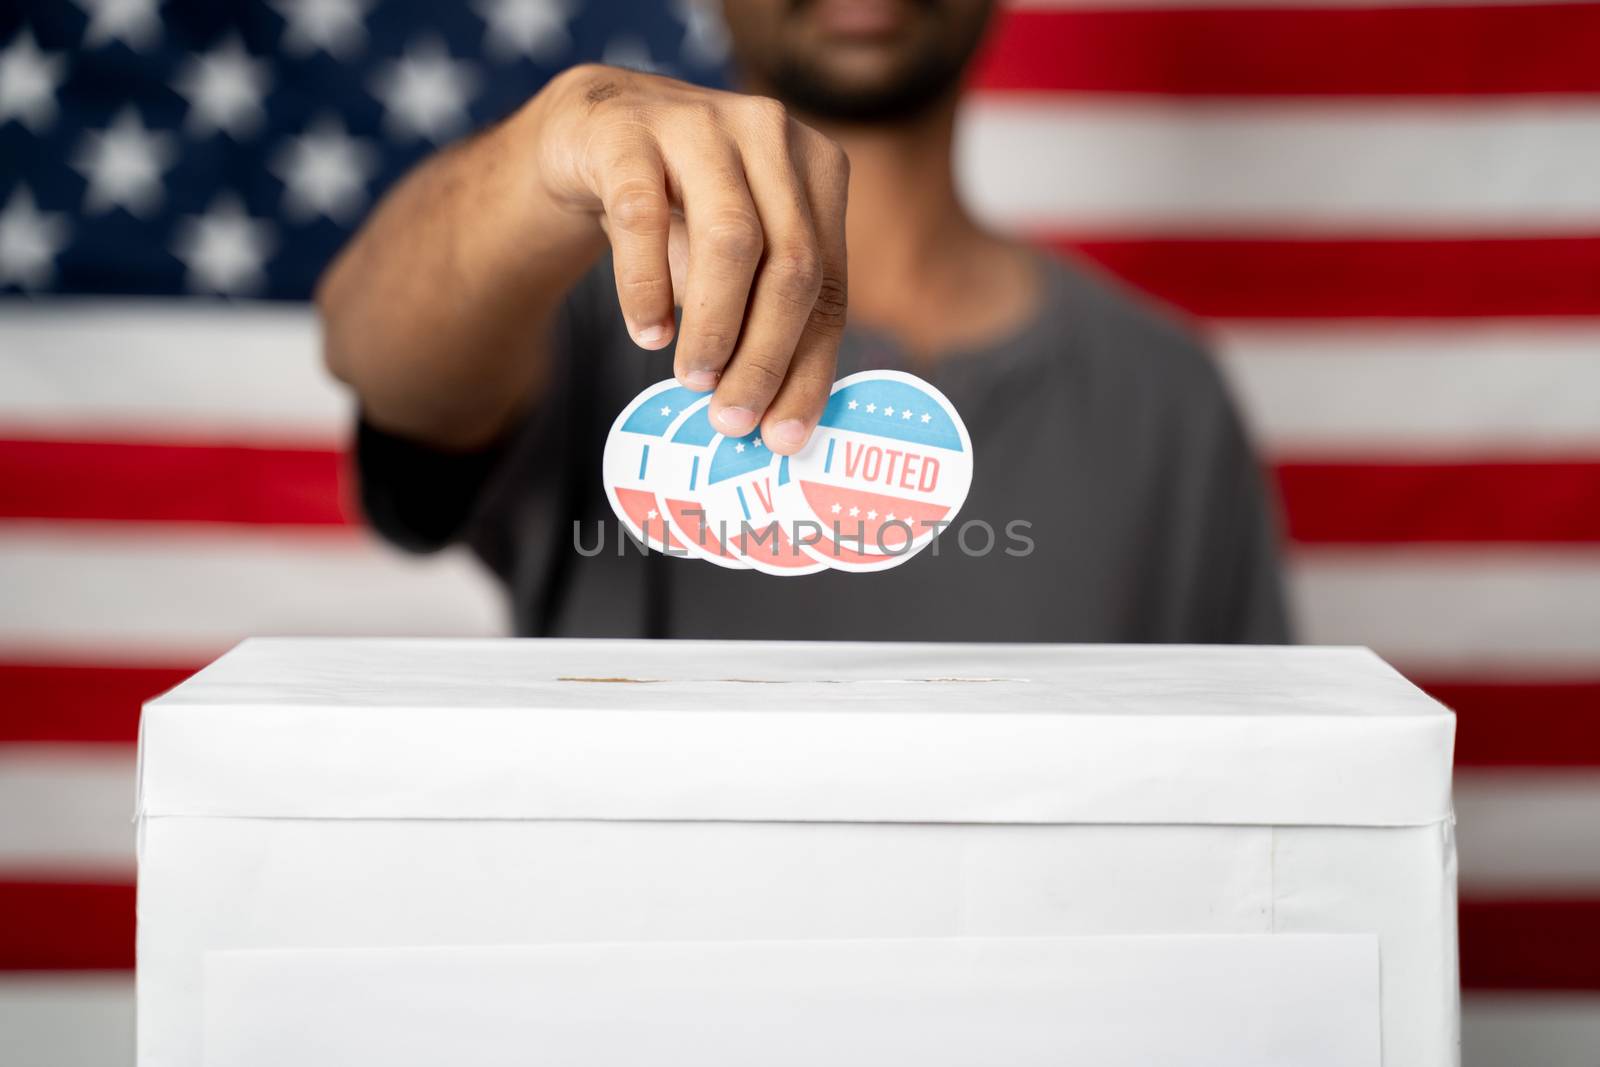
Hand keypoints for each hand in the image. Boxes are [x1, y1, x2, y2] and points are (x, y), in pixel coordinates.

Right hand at [530, 65, 848, 453]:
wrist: (592, 131)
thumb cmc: (679, 210)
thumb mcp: (735, 258)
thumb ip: (762, 317)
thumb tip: (773, 416)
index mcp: (820, 170)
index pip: (830, 287)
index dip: (809, 369)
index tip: (782, 437)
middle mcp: (772, 135)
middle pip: (791, 264)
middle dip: (765, 356)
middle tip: (732, 418)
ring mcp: (701, 122)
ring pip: (731, 239)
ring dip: (714, 326)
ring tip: (692, 379)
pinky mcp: (628, 129)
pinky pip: (643, 217)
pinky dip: (645, 287)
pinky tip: (647, 332)